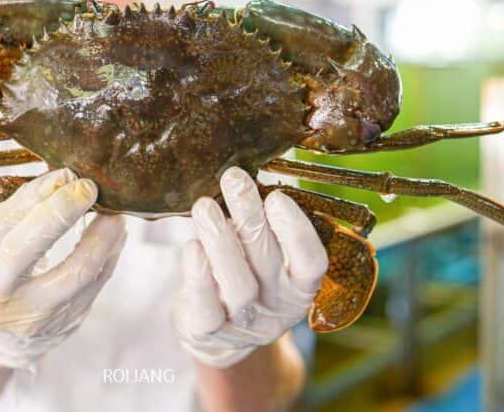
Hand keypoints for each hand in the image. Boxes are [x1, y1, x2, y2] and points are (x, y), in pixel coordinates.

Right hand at [0, 168, 126, 369]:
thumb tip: (63, 177)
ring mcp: (32, 316)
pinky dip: (109, 254)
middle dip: (59, 213)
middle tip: (86, 187)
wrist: (3, 337)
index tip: (61, 174)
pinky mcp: (65, 322)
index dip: (32, 196)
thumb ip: (16, 218)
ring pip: (72, 273)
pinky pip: (95, 284)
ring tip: (113, 212)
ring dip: (99, 237)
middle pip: (24, 251)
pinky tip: (116, 233)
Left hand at [172, 167, 327, 367]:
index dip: (297, 231)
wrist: (215, 329)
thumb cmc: (242, 272)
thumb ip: (262, 222)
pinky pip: (207, 308)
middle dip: (251, 217)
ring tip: (204, 206)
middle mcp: (278, 308)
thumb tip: (247, 170)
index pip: (311, 263)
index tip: (277, 196)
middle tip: (234, 178)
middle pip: (268, 263)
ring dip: (221, 240)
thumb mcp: (261, 251)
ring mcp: (245, 325)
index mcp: (300, 286)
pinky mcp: (210, 333)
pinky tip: (191, 247)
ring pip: (238, 286)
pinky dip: (199, 275)